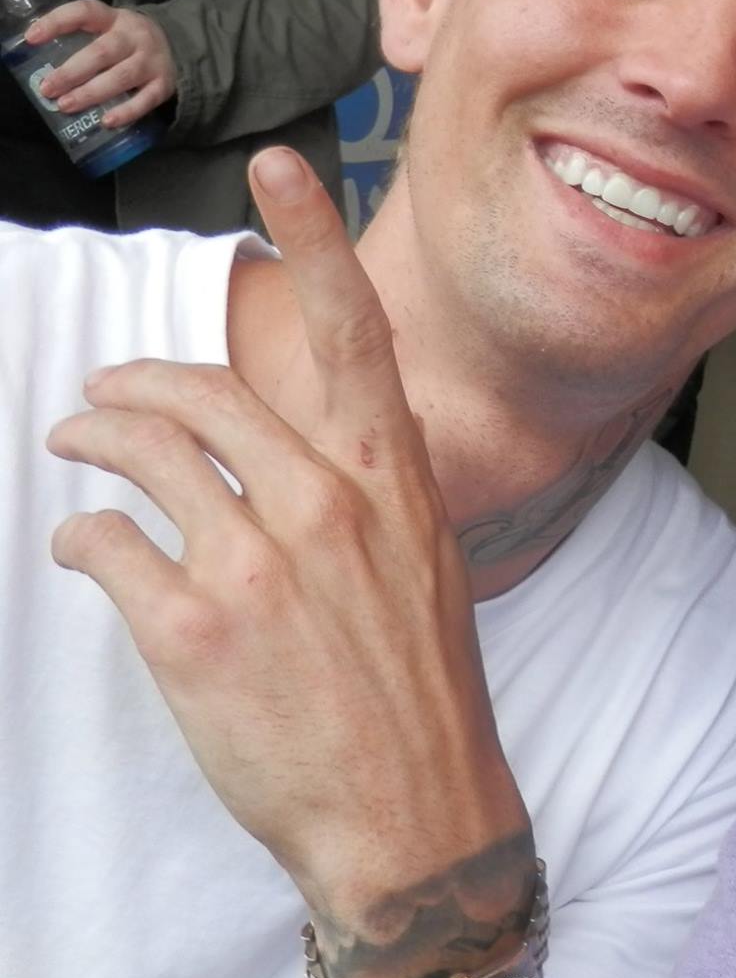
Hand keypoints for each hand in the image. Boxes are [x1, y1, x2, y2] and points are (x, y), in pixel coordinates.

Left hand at [26, 0, 175, 126]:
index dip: (57, 22)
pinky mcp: (164, 84)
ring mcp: (152, 61)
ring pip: (121, 77)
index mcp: (114, 19)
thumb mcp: (108, 28)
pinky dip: (127, 112)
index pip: (85, 12)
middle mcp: (135, 37)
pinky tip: (107, 122)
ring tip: (66, 105)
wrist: (179, 46)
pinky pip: (146, 100)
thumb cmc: (127, 41)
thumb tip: (40, 65)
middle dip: (72, 72)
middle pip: (102, 52)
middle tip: (48, 88)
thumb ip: (81, 39)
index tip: (32, 37)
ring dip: (92, 93)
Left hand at [46, 147, 528, 927]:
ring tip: (73, 445)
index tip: (281, 165)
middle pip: (207, 391)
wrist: (414, 812)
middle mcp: (332, 503)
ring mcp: (262, 563)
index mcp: (395, 480)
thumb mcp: (420, 567)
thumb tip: (300, 447)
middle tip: (100, 397)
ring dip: (92, 437)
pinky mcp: (195, 630)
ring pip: (145, 453)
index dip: (317, 237)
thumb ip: (365, 492)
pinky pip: (109, 547)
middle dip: (136, 382)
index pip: (356, 331)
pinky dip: (85, 537)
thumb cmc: (419, 691)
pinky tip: (88, 549)